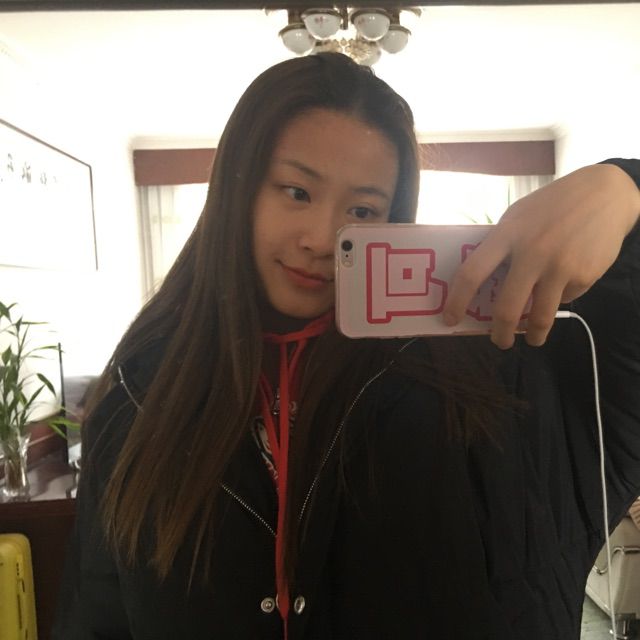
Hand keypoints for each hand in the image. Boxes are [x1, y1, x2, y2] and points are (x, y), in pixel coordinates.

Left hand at [443, 164, 639, 348]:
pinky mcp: (584, 276)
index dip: (457, 300)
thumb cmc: (551, 205)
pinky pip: (564, 299)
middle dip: (500, 333)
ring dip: (534, 335)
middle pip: (507, 308)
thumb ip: (500, 245)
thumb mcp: (518, 216)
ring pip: (540, 317)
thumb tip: (482, 283)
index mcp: (507, 234)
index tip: (450, 319)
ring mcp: (560, 267)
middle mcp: (532, 253)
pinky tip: (564, 283)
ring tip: (532, 340)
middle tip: (499, 342)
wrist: (605, 193)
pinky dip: (560, 298)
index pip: (472, 272)